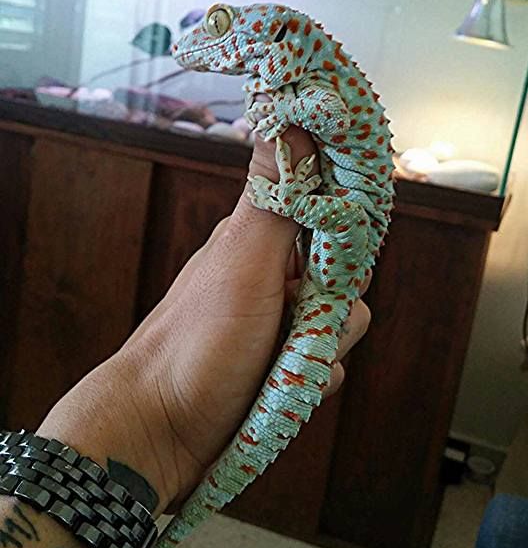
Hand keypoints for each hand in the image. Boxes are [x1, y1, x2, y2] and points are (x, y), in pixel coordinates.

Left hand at [44, 128, 370, 515]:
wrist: (160, 433)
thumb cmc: (195, 343)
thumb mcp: (242, 260)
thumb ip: (275, 195)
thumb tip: (291, 114)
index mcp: (261, 241)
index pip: (330, 214)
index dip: (346, 234)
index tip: (342, 256)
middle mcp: (272, 278)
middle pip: (347, 277)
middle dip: (336, 305)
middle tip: (296, 318)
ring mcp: (276, 325)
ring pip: (342, 326)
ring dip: (321, 351)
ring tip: (280, 364)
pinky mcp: (280, 369)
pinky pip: (326, 368)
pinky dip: (311, 382)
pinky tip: (280, 390)